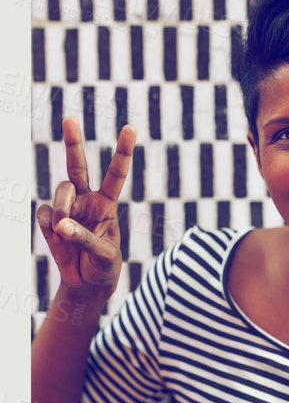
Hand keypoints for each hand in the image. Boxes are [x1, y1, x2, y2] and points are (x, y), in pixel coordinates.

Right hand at [35, 117, 135, 296]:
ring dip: (63, 211)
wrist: (87, 283)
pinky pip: (44, 214)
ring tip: (66, 232)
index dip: (122, 152)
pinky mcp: (49, 219)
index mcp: (107, 205)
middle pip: (77, 165)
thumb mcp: (105, 256)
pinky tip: (59, 240)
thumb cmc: (104, 268)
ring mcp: (66, 207)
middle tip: (70, 119)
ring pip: (60, 193)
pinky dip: (50, 228)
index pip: (115, 175)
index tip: (130, 128)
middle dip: (72, 142)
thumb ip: (85, 239)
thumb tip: (60, 224)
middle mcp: (86, 200)